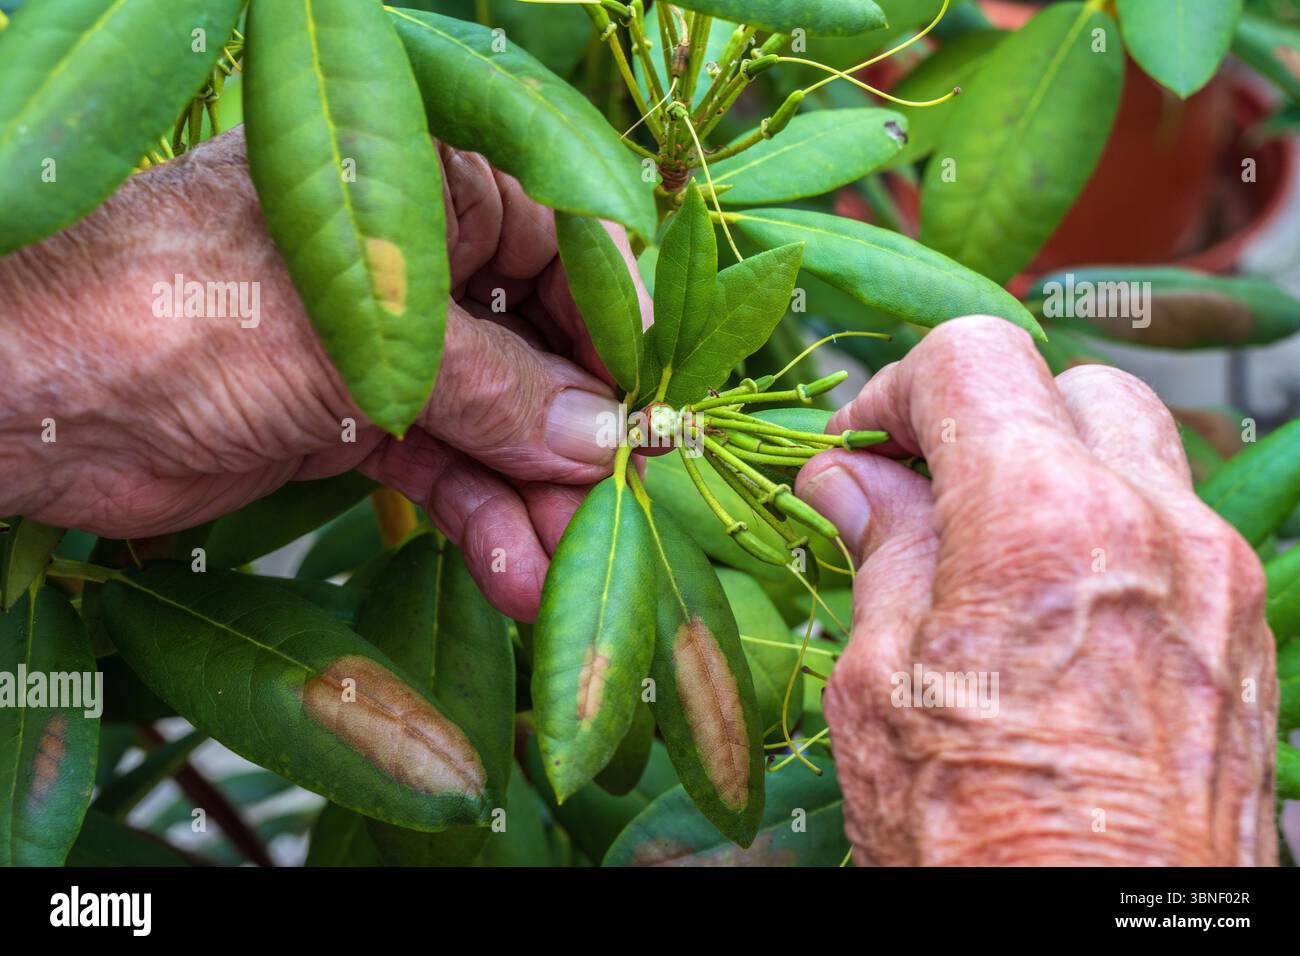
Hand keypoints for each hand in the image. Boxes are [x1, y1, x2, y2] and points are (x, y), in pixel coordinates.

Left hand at [0, 127, 650, 620]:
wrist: (37, 394)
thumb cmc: (188, 309)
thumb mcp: (365, 344)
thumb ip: (496, 389)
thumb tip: (606, 434)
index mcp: (427, 188)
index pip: (565, 248)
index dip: (618, 331)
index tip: (659, 410)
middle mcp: (416, 264)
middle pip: (539, 350)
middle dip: (578, 437)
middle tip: (621, 513)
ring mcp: (386, 349)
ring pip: (496, 424)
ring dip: (535, 499)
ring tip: (566, 572)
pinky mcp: (354, 422)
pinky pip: (445, 469)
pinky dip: (480, 519)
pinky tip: (514, 572)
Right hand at [797, 316, 1277, 865]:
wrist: (1097, 948)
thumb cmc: (978, 844)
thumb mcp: (879, 690)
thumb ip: (878, 553)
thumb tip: (848, 480)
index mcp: (1043, 522)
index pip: (972, 360)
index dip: (894, 390)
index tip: (860, 449)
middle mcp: (1154, 527)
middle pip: (1067, 385)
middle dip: (984, 417)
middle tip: (919, 491)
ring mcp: (1216, 579)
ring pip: (1134, 447)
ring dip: (1051, 466)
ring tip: (983, 553)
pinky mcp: (1242, 634)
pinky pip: (1174, 526)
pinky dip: (1105, 527)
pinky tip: (1048, 610)